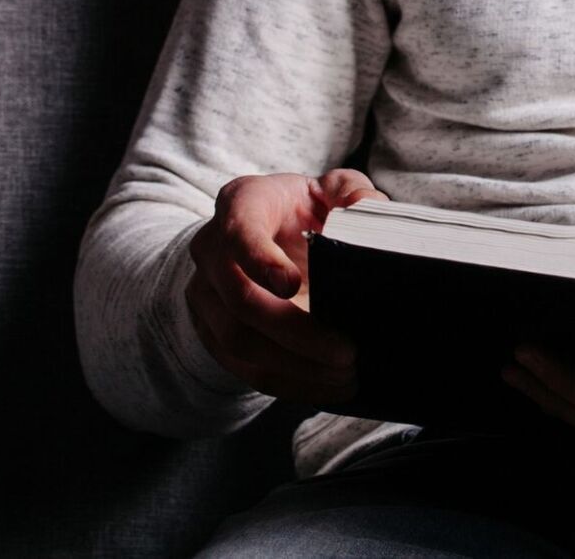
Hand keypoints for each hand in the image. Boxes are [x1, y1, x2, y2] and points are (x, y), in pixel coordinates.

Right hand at [184, 167, 388, 404]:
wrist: (267, 231)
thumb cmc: (305, 207)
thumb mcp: (332, 187)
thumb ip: (351, 191)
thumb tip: (368, 211)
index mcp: (241, 204)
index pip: (238, 234)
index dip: (260, 261)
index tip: (292, 284)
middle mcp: (211, 250)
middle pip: (240, 301)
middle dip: (296, 333)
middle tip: (347, 351)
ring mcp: (206, 294)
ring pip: (237, 343)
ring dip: (294, 367)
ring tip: (345, 376)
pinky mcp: (211, 332)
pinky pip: (241, 368)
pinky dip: (285, 383)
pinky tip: (325, 387)